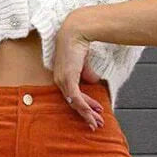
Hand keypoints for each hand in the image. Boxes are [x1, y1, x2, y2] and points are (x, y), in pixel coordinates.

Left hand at [52, 10, 104, 128]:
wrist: (76, 31)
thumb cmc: (79, 43)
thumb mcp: (84, 63)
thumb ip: (87, 73)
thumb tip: (93, 81)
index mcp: (62, 77)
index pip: (73, 96)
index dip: (85, 106)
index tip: (94, 113)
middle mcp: (60, 81)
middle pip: (73, 103)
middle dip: (86, 115)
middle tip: (95, 125)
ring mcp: (63, 80)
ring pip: (75, 103)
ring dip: (87, 113)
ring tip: (96, 122)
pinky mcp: (68, 78)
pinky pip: (76, 97)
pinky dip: (84, 106)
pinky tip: (91, 113)